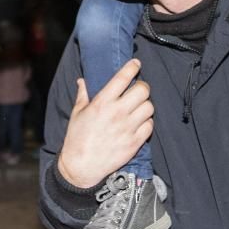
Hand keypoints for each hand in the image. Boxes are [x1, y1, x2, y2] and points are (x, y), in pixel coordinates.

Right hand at [57, 59, 153, 188]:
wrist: (82, 165)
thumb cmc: (77, 137)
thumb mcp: (78, 112)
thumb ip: (83, 94)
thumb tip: (82, 81)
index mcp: (102, 102)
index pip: (123, 78)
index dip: (132, 67)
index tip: (136, 63)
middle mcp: (117, 113)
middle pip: (143, 90)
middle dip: (142, 87)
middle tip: (138, 89)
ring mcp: (128, 128)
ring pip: (149, 107)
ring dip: (145, 104)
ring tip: (139, 107)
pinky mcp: (135, 142)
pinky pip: (150, 126)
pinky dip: (147, 122)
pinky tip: (139, 122)